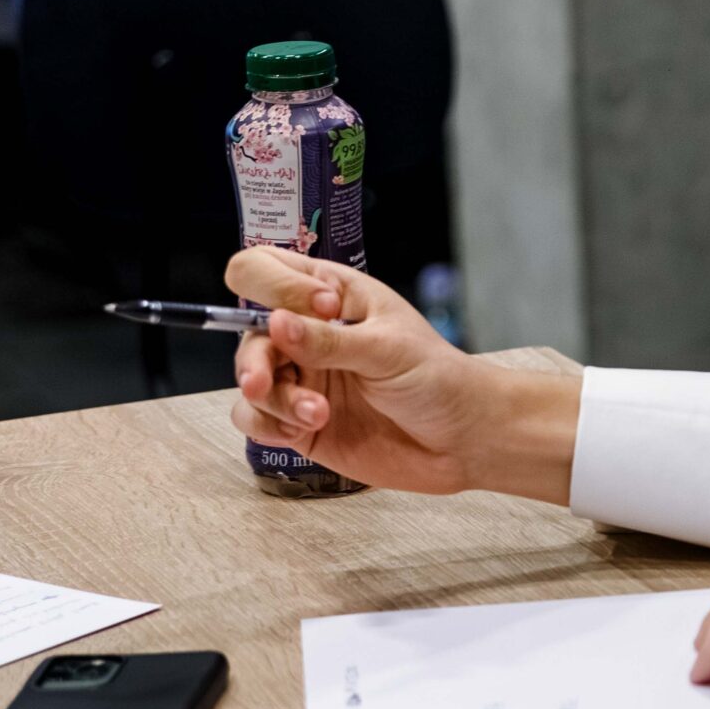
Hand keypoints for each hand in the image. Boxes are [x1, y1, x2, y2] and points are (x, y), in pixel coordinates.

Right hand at [225, 247, 583, 501]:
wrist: (462, 439)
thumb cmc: (437, 379)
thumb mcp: (387, 349)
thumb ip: (329, 340)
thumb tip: (275, 323)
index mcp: (332, 295)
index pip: (267, 269)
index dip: (274, 284)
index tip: (318, 309)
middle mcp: (308, 333)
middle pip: (247, 329)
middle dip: (254, 356)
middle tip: (266, 381)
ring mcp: (302, 378)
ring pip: (249, 376)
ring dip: (271, 398)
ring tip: (316, 414)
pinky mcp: (298, 422)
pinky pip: (255, 419)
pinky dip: (267, 425)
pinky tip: (302, 430)